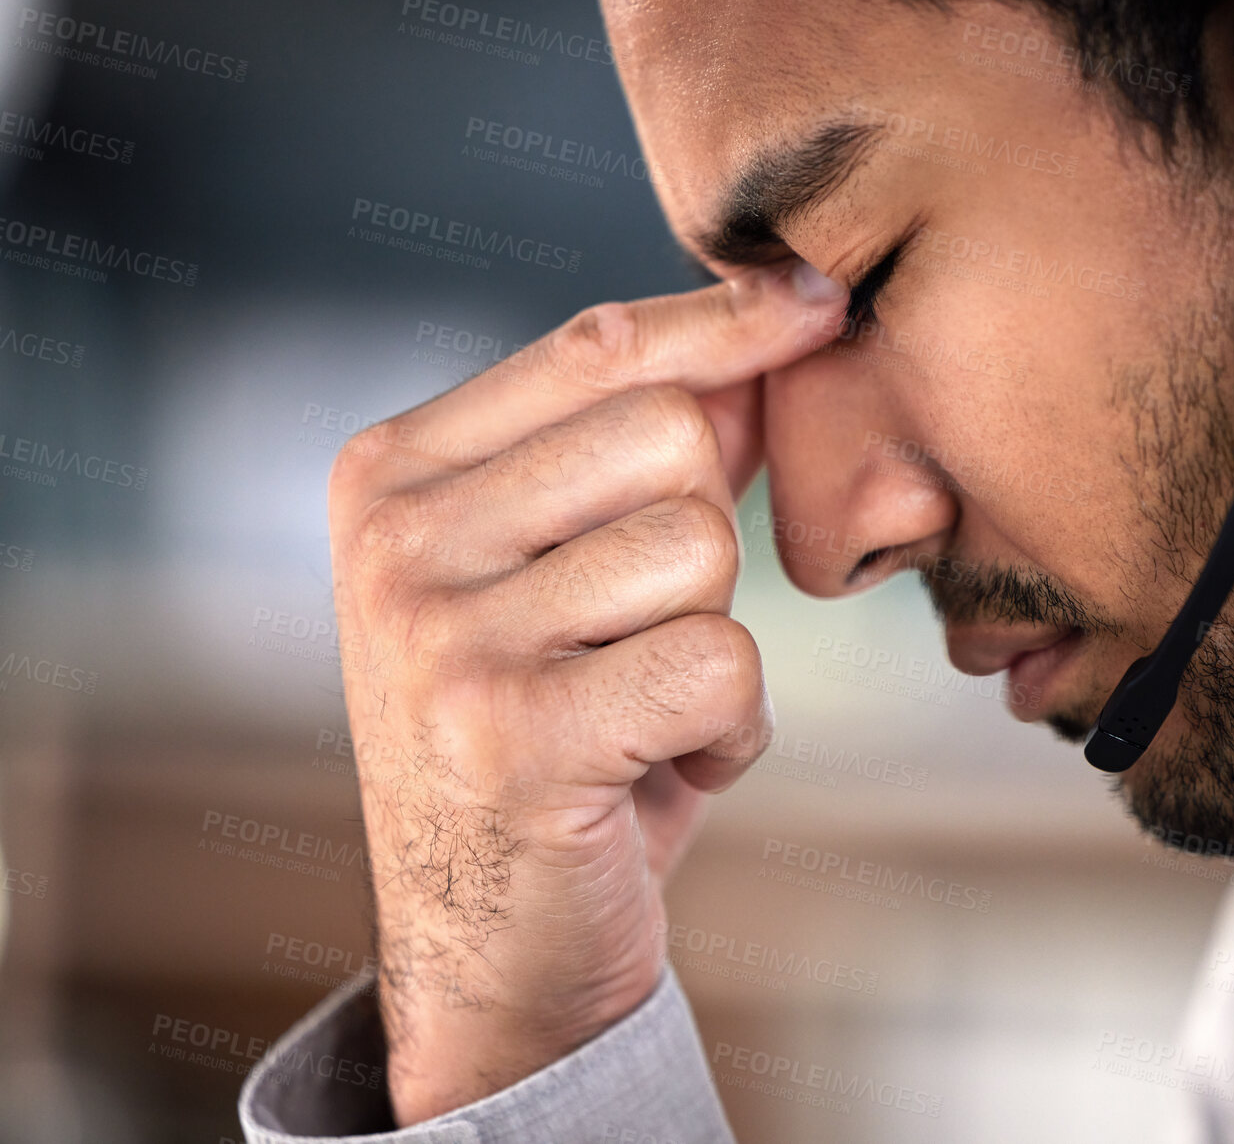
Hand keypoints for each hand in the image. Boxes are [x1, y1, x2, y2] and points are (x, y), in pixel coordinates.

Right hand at [326, 262, 846, 1123]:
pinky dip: (731, 731)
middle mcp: (397, 539)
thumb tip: (780, 320)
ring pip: (702, 549)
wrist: (491, 949)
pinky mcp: (513, 735)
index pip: (593, 347)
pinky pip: (722, 664)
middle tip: (640, 642)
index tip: (818, 305)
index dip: (725, 320)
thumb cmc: (551, 739)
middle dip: (705, 543)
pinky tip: (659, 772)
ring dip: (716, 647)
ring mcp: (441, 636)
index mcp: (393, 474)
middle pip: (669, 435)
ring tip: (641, 713)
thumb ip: (643, 454)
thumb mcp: (566, 574)